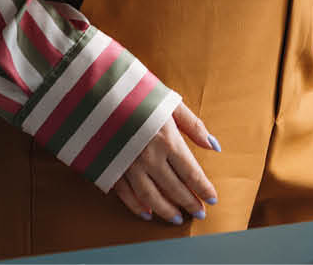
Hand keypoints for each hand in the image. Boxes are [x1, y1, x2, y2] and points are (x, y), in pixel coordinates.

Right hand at [107, 99, 220, 223]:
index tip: (212, 199)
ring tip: (177, 219)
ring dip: (166, 210)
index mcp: (168, 140)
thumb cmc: (139, 94)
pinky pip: (125, 194)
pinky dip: (136, 207)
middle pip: (174, 188)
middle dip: (189, 202)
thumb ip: (193, 126)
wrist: (99, 93)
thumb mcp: (171, 103)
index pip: (191, 172)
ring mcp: (128, 166)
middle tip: (199, 214)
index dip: (203, 188)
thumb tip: (214, 145)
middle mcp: (149, 158)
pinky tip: (147, 213)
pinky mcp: (110, 169)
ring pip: (150, 197)